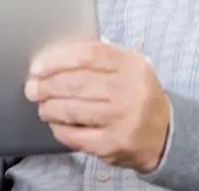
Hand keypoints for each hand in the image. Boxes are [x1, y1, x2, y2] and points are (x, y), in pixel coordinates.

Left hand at [24, 40, 170, 172]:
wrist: (164, 134)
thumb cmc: (135, 95)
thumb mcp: (126, 68)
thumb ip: (95, 58)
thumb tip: (50, 59)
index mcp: (132, 65)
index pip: (87, 55)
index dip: (56, 60)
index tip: (38, 68)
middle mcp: (131, 91)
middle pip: (75, 83)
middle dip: (46, 86)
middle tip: (33, 89)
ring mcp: (123, 119)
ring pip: (72, 110)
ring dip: (49, 108)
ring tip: (44, 107)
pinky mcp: (114, 144)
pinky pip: (75, 135)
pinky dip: (59, 129)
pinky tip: (56, 124)